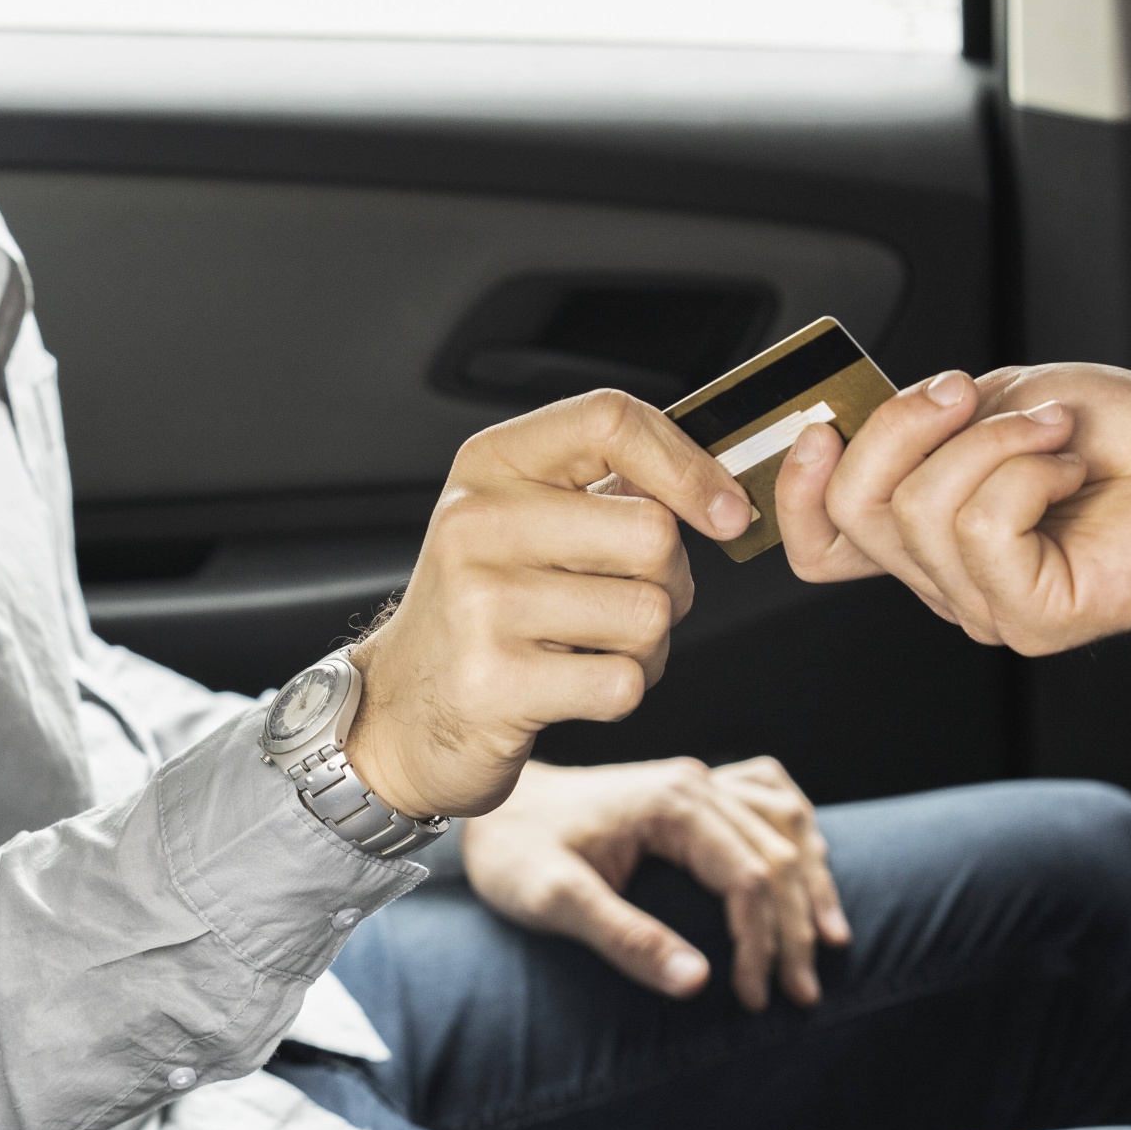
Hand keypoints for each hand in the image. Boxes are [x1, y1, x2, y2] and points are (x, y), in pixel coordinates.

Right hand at [346, 391, 753, 818]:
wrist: (404, 709)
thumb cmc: (487, 608)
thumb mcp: (527, 520)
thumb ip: (609, 489)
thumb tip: (717, 490)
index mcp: (492, 464)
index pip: (610, 421)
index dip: (689, 465)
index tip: (726, 510)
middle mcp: (477, 522)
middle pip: (653, 532)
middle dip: (671, 580)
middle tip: (629, 599)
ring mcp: (481, 604)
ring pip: (649, 614)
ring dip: (647, 645)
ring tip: (593, 646)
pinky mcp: (496, 683)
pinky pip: (624, 682)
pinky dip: (620, 691)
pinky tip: (575, 684)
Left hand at [462, 758, 850, 1010]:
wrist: (493, 810)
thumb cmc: (516, 854)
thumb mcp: (556, 903)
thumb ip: (627, 939)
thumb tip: (699, 985)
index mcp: (671, 806)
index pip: (748, 877)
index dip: (761, 943)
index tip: (755, 999)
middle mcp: (695, 783)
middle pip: (776, 857)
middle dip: (795, 930)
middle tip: (802, 995)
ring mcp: (698, 779)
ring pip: (787, 824)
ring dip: (811, 882)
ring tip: (832, 939)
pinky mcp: (693, 787)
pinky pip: (769, 797)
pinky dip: (798, 833)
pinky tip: (808, 864)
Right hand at [778, 361, 1130, 780]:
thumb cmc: (1128, 439)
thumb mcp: (997, 404)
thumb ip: (919, 427)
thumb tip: (851, 426)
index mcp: (930, 535)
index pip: (819, 544)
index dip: (796, 489)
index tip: (822, 422)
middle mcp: (948, 581)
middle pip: (856, 512)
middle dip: (904, 425)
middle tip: (974, 390)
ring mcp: (986, 608)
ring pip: (917, 511)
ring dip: (992, 437)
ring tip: (1055, 433)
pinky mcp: (1033, 620)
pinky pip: (980, 527)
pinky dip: (1025, 469)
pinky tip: (1069, 469)